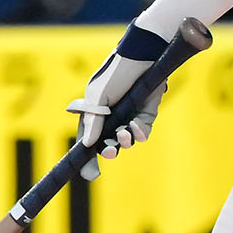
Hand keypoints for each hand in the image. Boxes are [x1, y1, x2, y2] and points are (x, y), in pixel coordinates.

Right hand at [66, 22, 168, 179]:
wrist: (144, 57)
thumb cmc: (115, 74)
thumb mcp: (97, 96)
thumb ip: (92, 121)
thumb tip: (86, 145)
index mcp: (93, 115)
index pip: (87, 142)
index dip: (87, 159)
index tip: (90, 174)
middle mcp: (110, 119)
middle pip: (106, 145)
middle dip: (108, 151)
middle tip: (110, 151)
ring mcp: (128, 118)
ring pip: (125, 142)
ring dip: (124, 141)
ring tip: (123, 133)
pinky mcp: (146, 115)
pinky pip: (142, 133)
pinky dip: (139, 133)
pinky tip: (135, 126)